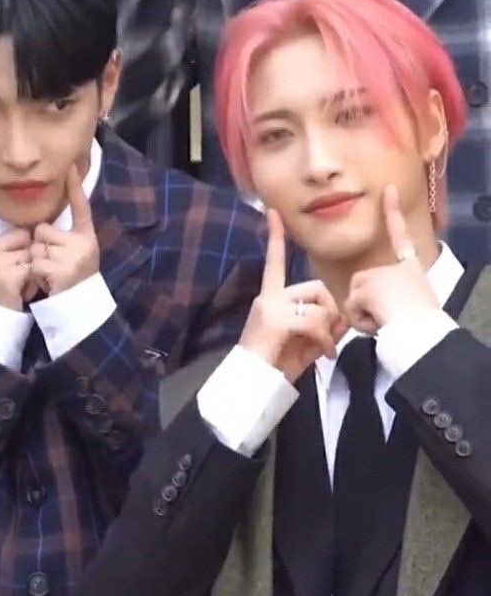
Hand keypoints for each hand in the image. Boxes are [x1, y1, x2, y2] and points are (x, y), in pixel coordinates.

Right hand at [0, 174, 36, 309]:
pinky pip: (33, 265)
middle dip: (25, 251)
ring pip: (30, 250)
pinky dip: (32, 279)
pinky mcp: (8, 274)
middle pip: (22, 234)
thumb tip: (16, 227)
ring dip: (30, 266)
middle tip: (13, 272)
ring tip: (16, 282)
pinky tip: (19, 290)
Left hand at [30, 164, 99, 295]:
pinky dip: (36, 274)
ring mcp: (73, 256)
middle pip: (43, 230)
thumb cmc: (71, 277)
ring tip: (51, 274)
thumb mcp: (74, 253)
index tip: (70, 166)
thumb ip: (63, 236)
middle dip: (40, 246)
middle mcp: (83, 243)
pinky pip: (35, 262)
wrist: (79, 306)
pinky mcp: (61, 270)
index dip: (76, 187)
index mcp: (86, 236)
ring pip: (37, 247)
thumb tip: (41, 224)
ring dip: (37, 262)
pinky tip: (48, 282)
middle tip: (53, 264)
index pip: (81, 207)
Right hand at [239, 209, 346, 382]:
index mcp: (270, 297)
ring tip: (324, 349)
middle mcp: (268, 297)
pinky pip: (314, 321)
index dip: (275, 238)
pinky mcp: (275, 319)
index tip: (272, 213)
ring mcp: (270, 306)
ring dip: (328, 330)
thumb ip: (321, 325)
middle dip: (331, 311)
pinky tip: (322, 355)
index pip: (275, 262)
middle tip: (330, 336)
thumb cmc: (277, 363)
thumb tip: (342, 318)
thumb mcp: (304, 340)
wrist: (253, 383)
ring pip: (318, 306)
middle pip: (316, 288)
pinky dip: (324, 340)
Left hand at [344, 185, 439, 334]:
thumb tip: (371, 302)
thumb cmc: (421, 326)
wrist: (422, 333)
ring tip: (387, 320)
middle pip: (362, 285)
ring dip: (364, 315)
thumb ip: (391, 295)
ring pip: (354, 298)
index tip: (388, 190)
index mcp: (411, 269)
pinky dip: (361, 322)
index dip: (393, 212)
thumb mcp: (412, 304)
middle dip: (367, 306)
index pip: (401, 236)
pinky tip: (380, 322)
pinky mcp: (364, 286)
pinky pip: (351, 310)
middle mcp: (394, 267)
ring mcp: (377, 273)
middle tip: (391, 317)